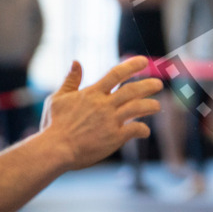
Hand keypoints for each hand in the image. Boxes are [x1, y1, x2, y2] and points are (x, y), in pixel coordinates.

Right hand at [40, 56, 161, 169]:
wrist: (55, 149)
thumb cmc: (53, 125)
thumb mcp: (58, 98)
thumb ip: (70, 81)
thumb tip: (76, 62)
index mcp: (92, 93)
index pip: (116, 74)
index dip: (132, 65)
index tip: (144, 61)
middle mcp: (104, 105)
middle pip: (132, 90)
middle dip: (148, 85)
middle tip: (158, 84)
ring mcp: (110, 121)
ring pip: (138, 108)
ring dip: (150, 105)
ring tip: (157, 105)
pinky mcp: (114, 137)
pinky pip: (134, 129)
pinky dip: (142, 129)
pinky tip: (145, 131)